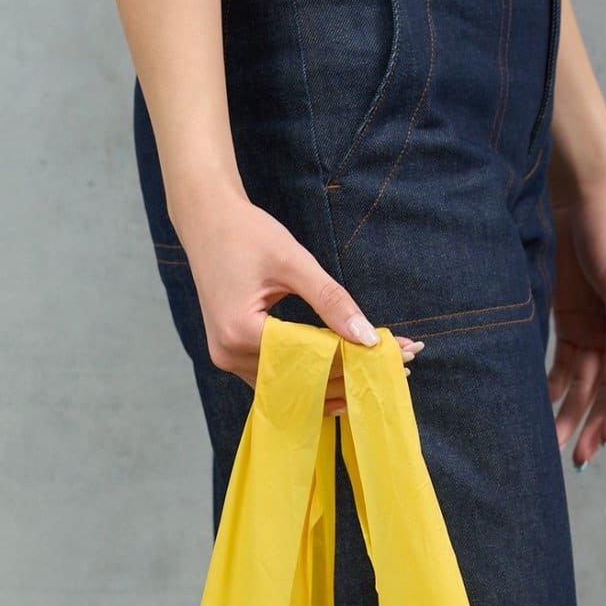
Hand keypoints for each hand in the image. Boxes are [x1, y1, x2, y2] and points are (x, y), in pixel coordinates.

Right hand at [172, 187, 422, 413]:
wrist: (206, 220)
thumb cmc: (247, 232)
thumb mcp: (294, 261)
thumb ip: (331, 300)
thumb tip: (368, 337)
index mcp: (240, 332)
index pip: (309, 358)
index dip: (354, 359)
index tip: (396, 355)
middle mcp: (229, 355)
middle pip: (302, 379)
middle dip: (352, 373)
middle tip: (399, 367)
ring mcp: (227, 359)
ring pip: (291, 385)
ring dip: (333, 380)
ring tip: (377, 373)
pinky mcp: (232, 355)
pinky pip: (277, 377)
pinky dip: (310, 375)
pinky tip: (342, 376)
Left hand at [547, 178, 605, 467]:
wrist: (580, 196)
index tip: (603, 439)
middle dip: (592, 423)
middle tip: (578, 458)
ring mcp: (596, 330)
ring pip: (583, 384)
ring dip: (569, 413)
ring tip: (551, 444)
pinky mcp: (571, 324)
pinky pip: (562, 366)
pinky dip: (553, 388)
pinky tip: (539, 409)